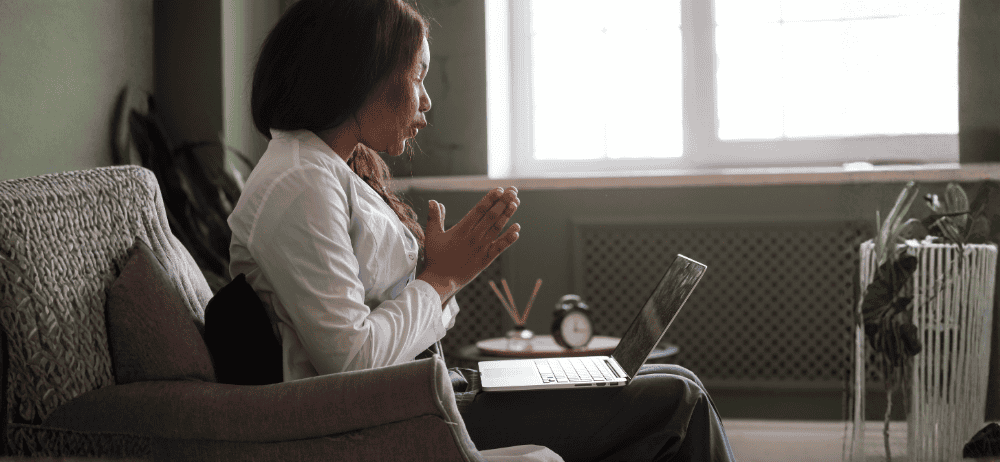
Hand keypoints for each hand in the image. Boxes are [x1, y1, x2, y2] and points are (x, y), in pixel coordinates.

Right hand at [418, 187, 520, 301]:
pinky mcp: (485, 260)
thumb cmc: (435, 258)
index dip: (490, 199)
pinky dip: (509, 238)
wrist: (440, 281)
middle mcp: (473, 237)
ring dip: (507, 215)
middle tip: (512, 191)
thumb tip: (433, 201)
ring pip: (497, 229)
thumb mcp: (432, 235)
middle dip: (503, 202)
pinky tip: (517, 229)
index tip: (498, 190)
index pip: (479, 210)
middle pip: (491, 216)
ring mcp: (480, 249)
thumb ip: (434, 217)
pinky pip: (500, 247)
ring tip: (516, 203)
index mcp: (461, 230)